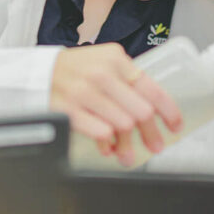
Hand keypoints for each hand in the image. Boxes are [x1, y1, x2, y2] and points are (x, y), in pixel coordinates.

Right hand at [50, 42, 182, 166]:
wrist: (38, 72)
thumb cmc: (75, 69)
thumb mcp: (103, 63)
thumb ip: (126, 80)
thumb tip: (153, 110)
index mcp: (116, 59)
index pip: (151, 88)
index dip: (169, 111)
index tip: (175, 125)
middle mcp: (102, 74)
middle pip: (141, 111)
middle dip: (151, 133)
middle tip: (156, 146)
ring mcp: (85, 92)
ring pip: (123, 125)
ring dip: (129, 145)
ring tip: (129, 154)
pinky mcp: (70, 110)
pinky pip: (101, 133)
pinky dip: (108, 145)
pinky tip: (108, 148)